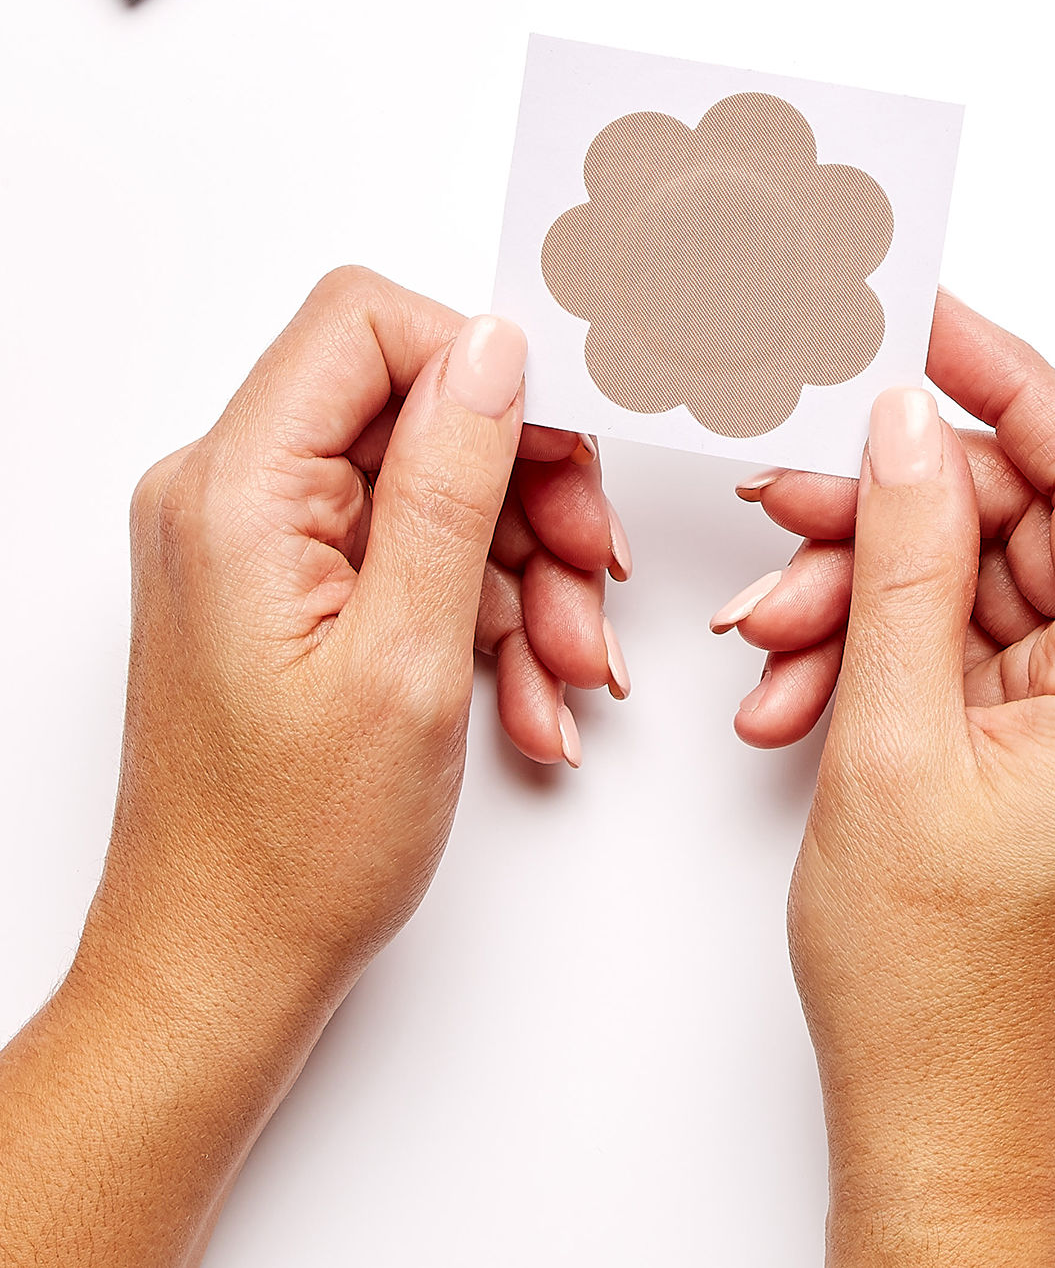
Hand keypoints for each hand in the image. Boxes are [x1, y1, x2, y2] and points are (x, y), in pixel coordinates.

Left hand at [0, 267, 628, 1267]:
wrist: (220, 970)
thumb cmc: (288, 851)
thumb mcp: (408, 655)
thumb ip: (453, 481)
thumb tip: (494, 349)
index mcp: (234, 491)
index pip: (366, 324)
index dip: (482, 366)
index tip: (565, 444)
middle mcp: (227, 497)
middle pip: (411, 409)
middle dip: (523, 488)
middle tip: (593, 567)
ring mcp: (254, 545)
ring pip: (428, 488)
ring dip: (518, 568)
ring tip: (567, 664)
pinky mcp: (285, 588)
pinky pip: (406, 553)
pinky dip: (479, 611)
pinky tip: (525, 693)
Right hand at [719, 295, 1054, 1265]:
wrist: (944, 1134)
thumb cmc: (937, 989)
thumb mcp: (892, 741)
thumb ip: (905, 559)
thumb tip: (909, 424)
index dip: (1008, 379)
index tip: (920, 323)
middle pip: (1029, 525)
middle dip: (894, 513)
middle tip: (783, 504)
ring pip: (989, 588)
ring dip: (871, 593)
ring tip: (768, 631)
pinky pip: (980, 653)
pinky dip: (890, 655)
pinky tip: (800, 688)